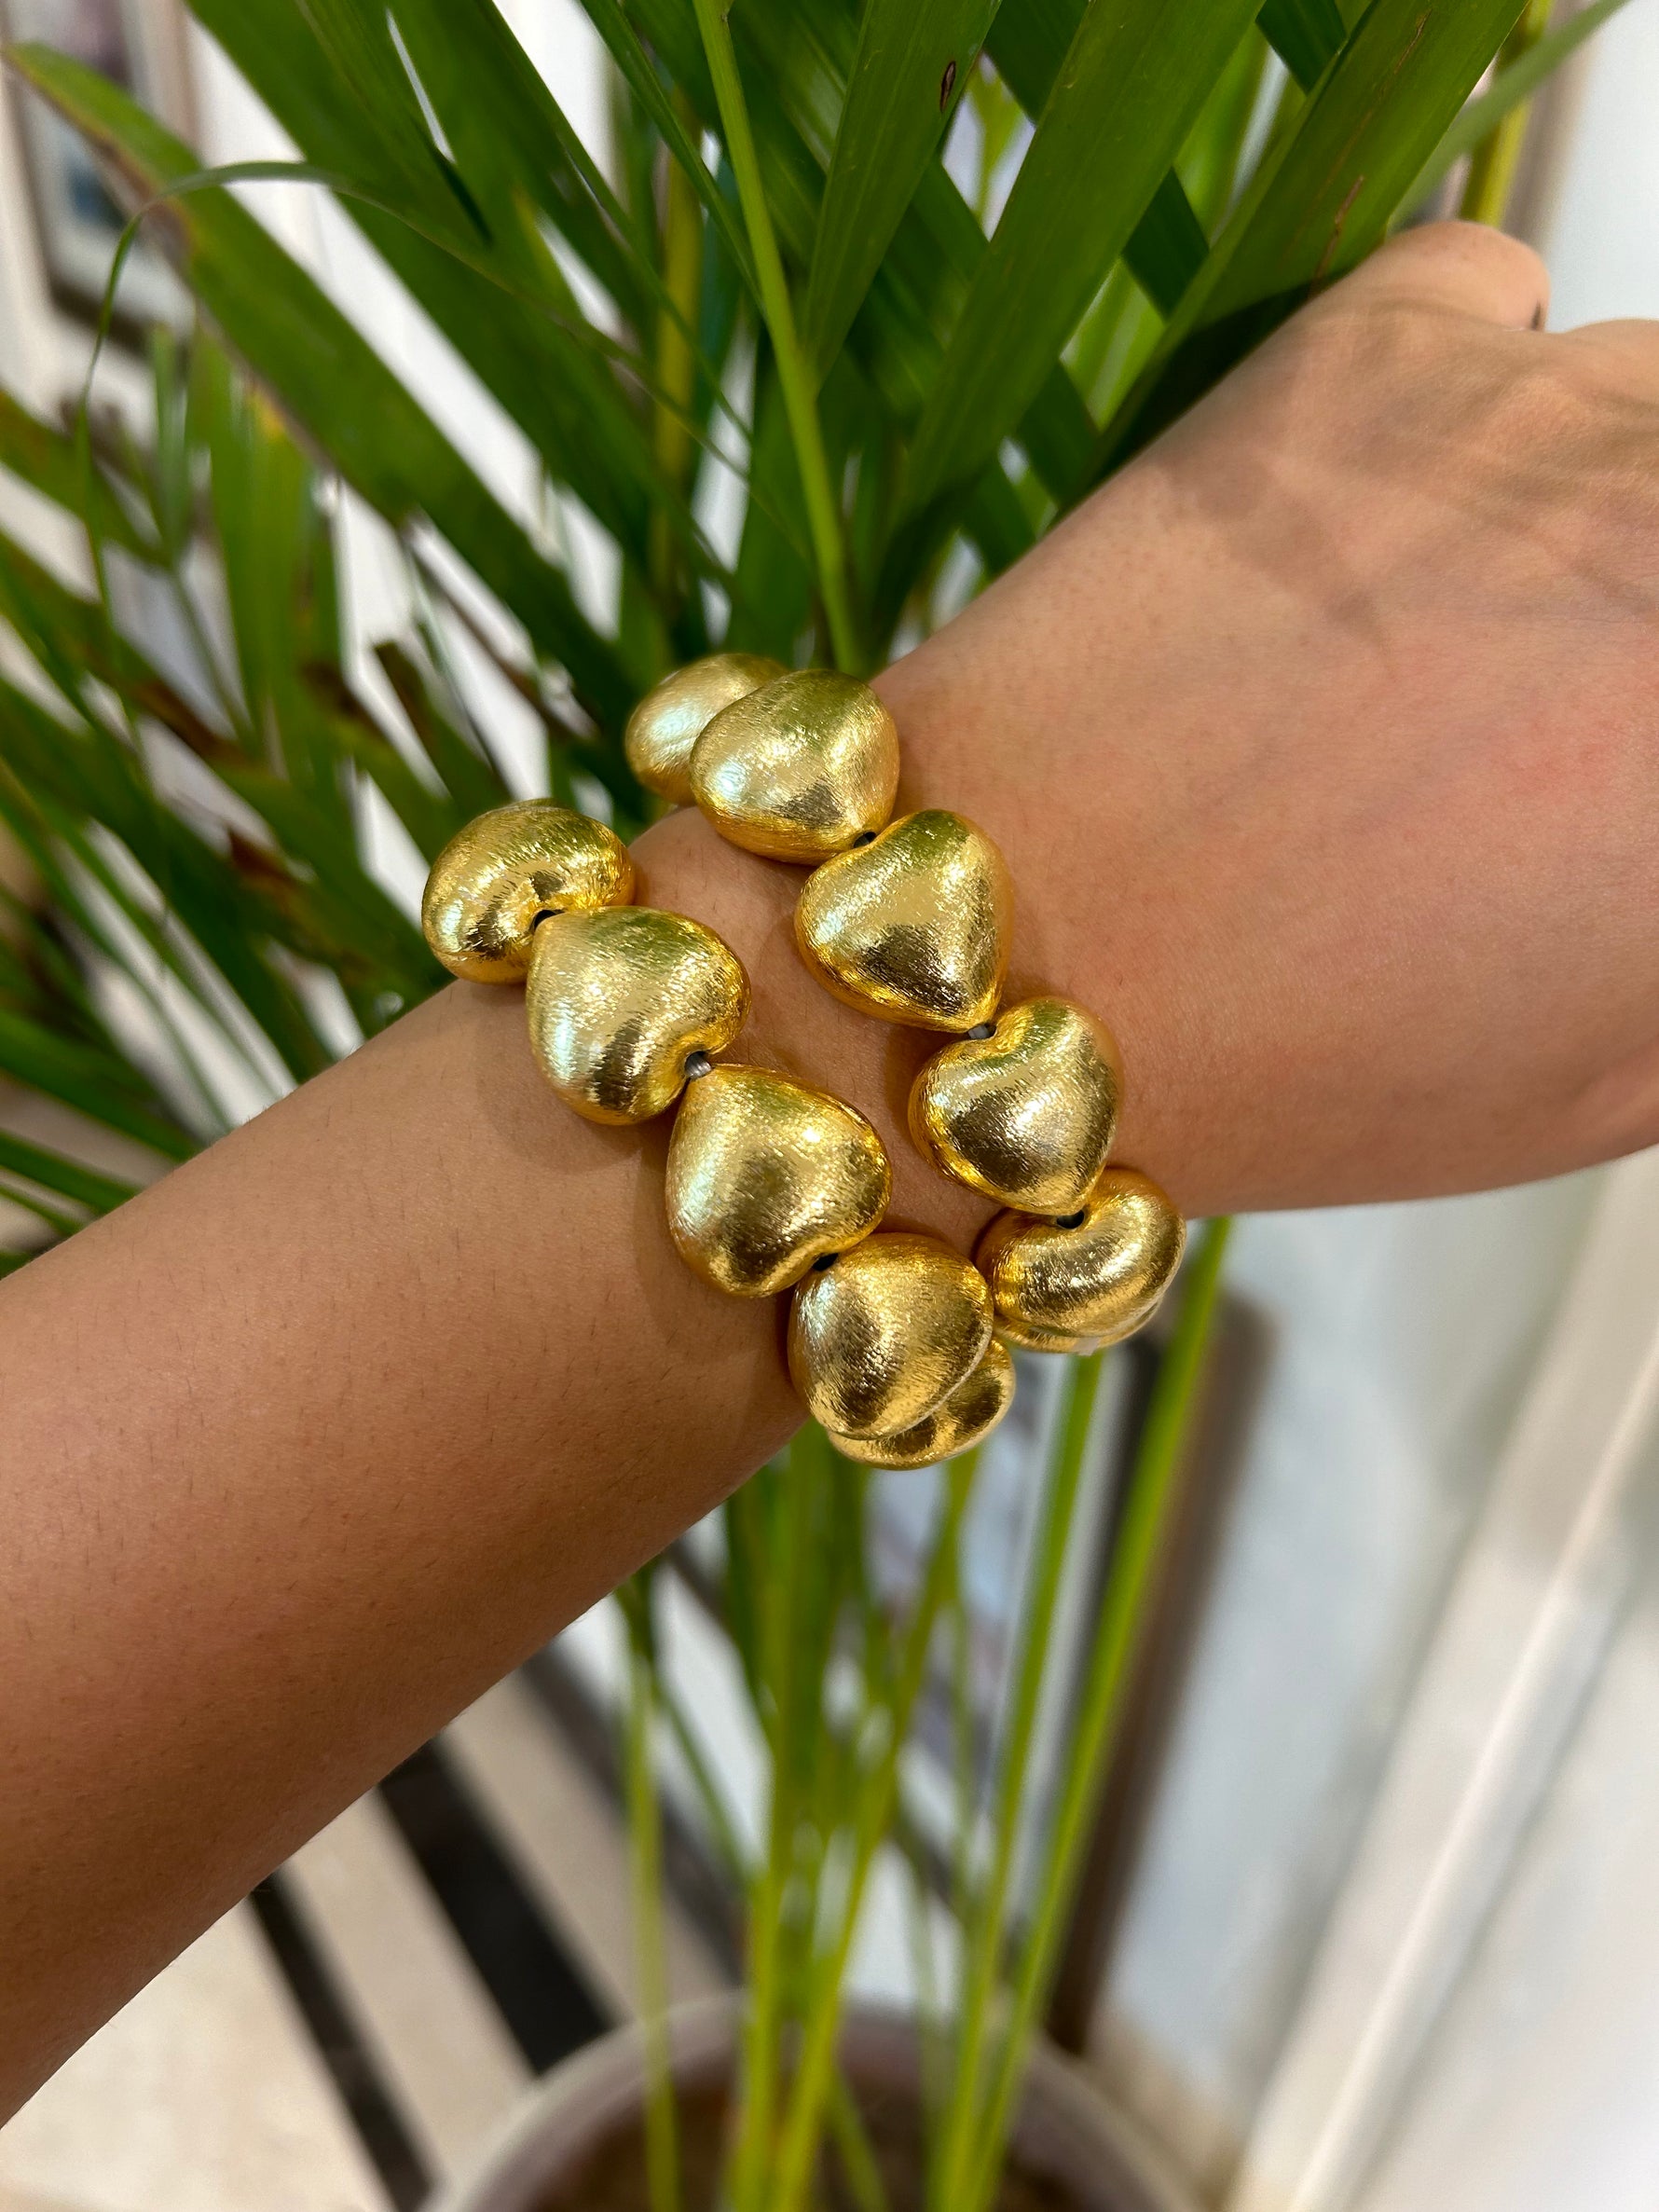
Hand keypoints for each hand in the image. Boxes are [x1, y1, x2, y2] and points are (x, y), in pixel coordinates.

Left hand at [860, 221, 1658, 1214]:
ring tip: (1470, 637)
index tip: (1611, 778)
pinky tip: (1390, 518)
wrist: (1013, 962)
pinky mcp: (1377, 343)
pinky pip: (1502, 299)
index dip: (1650, 752)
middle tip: (1560, 716)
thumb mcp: (1620, 1071)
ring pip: (1655, 402)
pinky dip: (1475, 387)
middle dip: (1634, 636)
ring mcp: (1554, 412)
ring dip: (1604, 507)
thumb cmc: (1314, 1061)